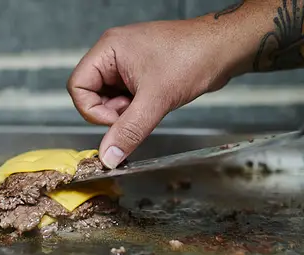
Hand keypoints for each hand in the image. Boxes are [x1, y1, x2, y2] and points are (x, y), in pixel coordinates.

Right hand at [67, 19, 244, 167]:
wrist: (225, 48)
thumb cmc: (193, 57)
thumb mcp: (156, 100)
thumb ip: (128, 131)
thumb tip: (108, 157)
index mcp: (109, 49)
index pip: (77, 86)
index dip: (93, 110)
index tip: (116, 120)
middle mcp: (114, 53)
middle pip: (92, 94)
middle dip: (112, 111)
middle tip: (136, 112)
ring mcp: (128, 63)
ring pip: (110, 98)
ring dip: (126, 111)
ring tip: (150, 105)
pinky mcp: (141, 72)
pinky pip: (126, 96)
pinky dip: (137, 107)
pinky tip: (156, 102)